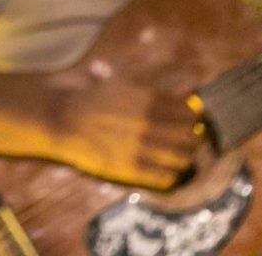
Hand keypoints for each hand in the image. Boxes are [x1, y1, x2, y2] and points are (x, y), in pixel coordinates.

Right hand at [52, 76, 206, 190]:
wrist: (67, 119)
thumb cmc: (98, 99)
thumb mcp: (129, 84)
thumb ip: (158, 88)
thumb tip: (190, 88)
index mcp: (150, 100)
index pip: (189, 113)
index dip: (194, 118)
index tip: (193, 121)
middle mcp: (150, 123)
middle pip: (189, 136)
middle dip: (194, 139)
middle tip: (191, 140)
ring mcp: (141, 147)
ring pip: (181, 158)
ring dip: (186, 158)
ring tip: (182, 157)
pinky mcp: (131, 168)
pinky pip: (165, 177)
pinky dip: (171, 174)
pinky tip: (167, 170)